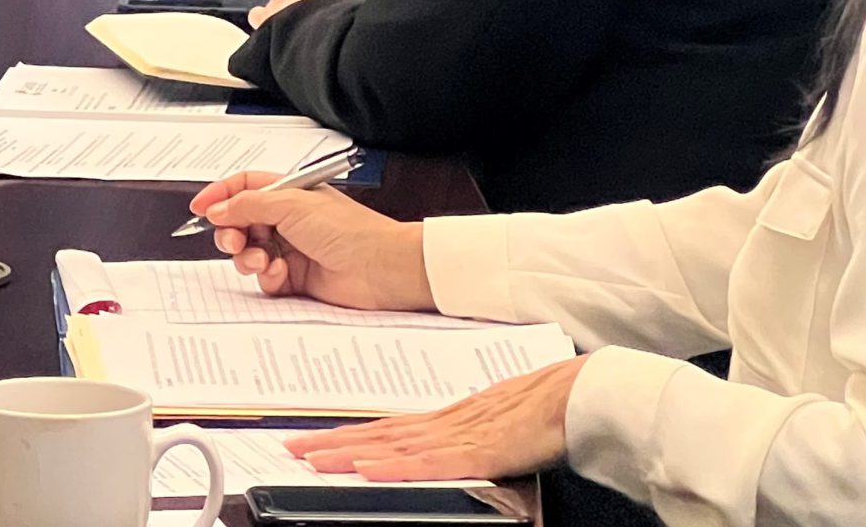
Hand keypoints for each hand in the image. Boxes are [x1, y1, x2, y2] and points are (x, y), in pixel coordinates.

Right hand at [189, 169, 434, 310]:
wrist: (380, 268)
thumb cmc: (348, 230)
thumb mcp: (290, 205)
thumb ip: (247, 205)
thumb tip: (218, 208)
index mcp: (287, 194)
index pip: (243, 187)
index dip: (219, 195)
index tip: (199, 208)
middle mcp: (287, 220)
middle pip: (240, 222)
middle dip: (230, 231)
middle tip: (232, 240)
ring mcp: (290, 249)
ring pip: (248, 252)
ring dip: (247, 256)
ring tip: (259, 259)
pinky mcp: (295, 279)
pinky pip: (264, 277)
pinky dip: (266, 276)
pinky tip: (280, 274)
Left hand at [249, 0, 367, 26]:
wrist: (326, 46)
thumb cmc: (350, 25)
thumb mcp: (366, 5)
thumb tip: (367, 3)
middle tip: (331, 15)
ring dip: (294, 7)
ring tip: (308, 28)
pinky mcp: (265, 16)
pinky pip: (260, 13)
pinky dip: (269, 21)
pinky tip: (282, 33)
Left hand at [287, 358, 584, 480]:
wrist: (575, 395)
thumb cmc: (541, 411)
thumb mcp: (490, 426)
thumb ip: (461, 439)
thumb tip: (441, 452)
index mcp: (444, 420)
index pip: (382, 429)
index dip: (344, 435)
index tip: (310, 439)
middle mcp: (441, 425)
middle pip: (374, 436)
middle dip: (330, 443)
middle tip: (290, 448)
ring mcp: (456, 437)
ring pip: (389, 447)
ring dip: (347, 454)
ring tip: (311, 458)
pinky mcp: (477, 452)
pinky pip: (427, 463)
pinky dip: (394, 467)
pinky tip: (367, 470)